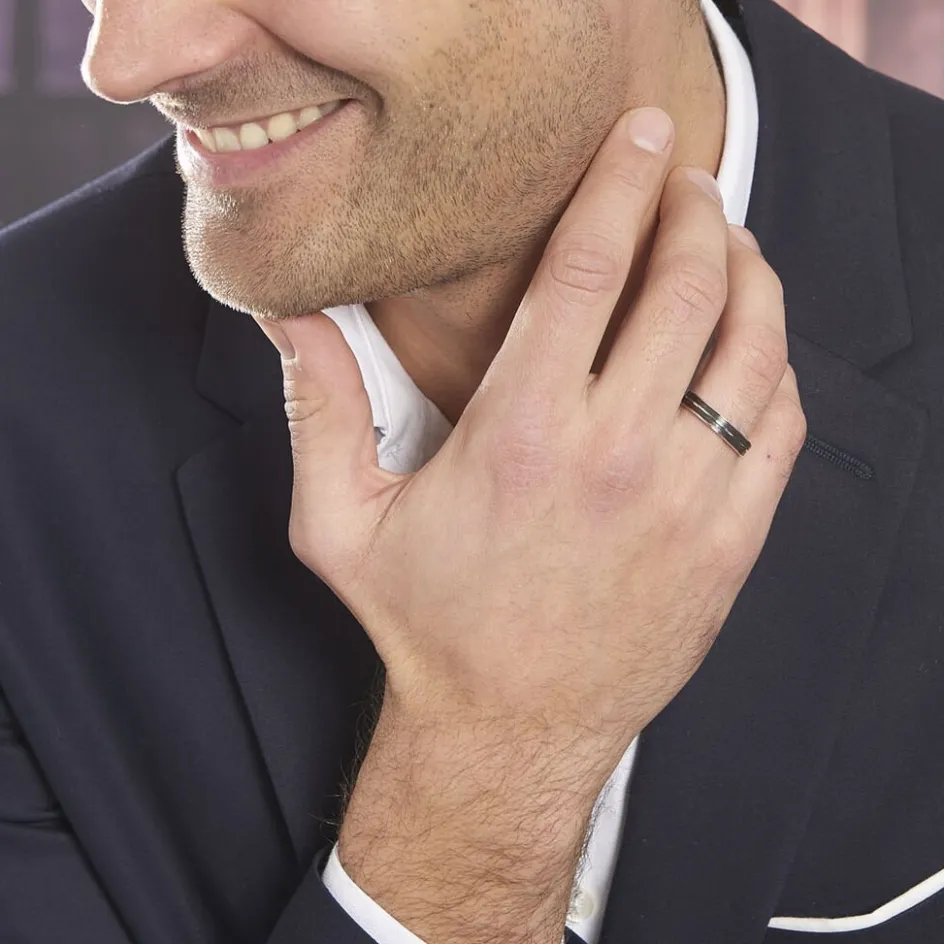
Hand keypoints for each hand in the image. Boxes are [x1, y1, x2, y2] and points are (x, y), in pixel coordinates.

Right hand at [255, 106, 805, 940]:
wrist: (511, 731)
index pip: (589, 267)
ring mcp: (687, 501)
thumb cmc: (429, 625)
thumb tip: (287, 318)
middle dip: (695, 210)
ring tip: (728, 246)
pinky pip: (778, 424)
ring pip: (754, 346)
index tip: (641, 138)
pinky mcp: (730, 544)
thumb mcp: (342, 523)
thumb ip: (318, 409)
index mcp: (522, 433)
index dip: (620, 183)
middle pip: (689, 286)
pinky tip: (749, 347)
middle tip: (685, 182)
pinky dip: (774, 365)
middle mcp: (615, 456)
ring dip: (749, 273)